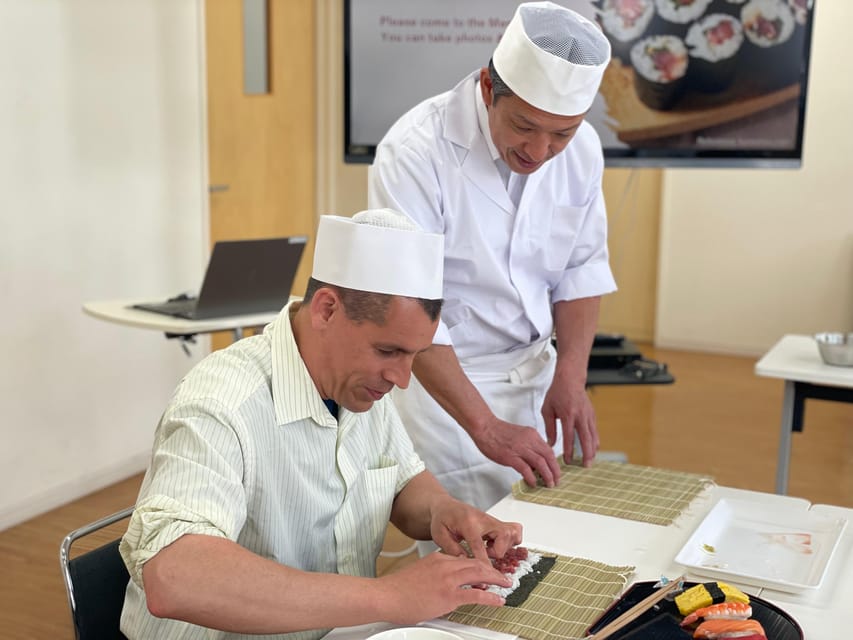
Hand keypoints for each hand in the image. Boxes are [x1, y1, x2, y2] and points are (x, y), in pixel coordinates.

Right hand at [377, 552, 511, 622]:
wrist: (386, 595)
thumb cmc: (398, 588)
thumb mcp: (420, 573)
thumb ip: (435, 574)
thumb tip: (444, 583)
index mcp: (438, 558)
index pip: (464, 558)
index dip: (479, 564)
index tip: (486, 570)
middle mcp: (445, 564)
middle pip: (476, 563)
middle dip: (492, 569)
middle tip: (502, 576)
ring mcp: (448, 579)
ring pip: (480, 573)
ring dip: (496, 579)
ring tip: (506, 584)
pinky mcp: (448, 595)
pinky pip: (476, 594)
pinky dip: (491, 597)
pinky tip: (498, 600)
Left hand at [428, 496, 522, 562]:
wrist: (446, 506)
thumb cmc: (442, 519)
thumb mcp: (439, 534)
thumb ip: (452, 549)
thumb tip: (465, 561)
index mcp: (468, 523)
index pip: (479, 544)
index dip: (484, 562)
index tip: (487, 574)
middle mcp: (484, 519)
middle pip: (504, 535)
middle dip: (498, 552)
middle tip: (486, 555)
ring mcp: (492, 520)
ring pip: (512, 532)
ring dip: (505, 547)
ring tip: (490, 550)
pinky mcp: (497, 523)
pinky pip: (514, 530)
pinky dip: (510, 541)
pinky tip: (496, 546)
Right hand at [473, 417, 561, 488]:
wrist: (485, 427)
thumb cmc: (499, 432)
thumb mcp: (520, 435)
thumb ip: (529, 446)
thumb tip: (535, 463)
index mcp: (532, 434)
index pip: (549, 450)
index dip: (555, 463)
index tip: (556, 472)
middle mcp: (529, 440)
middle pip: (549, 457)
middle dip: (555, 471)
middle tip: (556, 481)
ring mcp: (519, 448)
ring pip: (540, 463)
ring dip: (547, 475)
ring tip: (548, 484)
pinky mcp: (510, 456)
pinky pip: (525, 469)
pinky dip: (531, 477)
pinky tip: (532, 483)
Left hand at [541, 370, 598, 466]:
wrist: (570, 379)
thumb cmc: (557, 393)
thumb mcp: (547, 409)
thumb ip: (549, 428)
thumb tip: (550, 444)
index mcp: (567, 415)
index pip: (569, 437)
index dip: (569, 451)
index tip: (568, 461)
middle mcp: (580, 416)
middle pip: (585, 439)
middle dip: (586, 454)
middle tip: (585, 466)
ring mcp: (588, 415)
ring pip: (593, 436)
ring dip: (592, 450)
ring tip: (590, 461)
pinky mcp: (592, 414)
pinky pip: (595, 431)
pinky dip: (594, 441)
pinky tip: (592, 449)